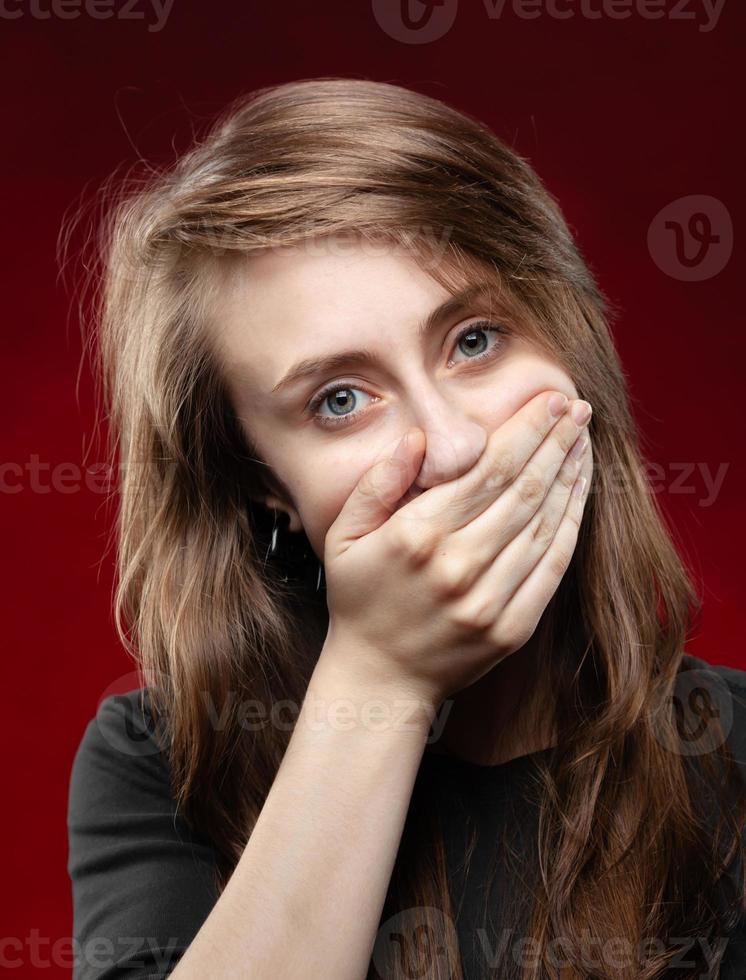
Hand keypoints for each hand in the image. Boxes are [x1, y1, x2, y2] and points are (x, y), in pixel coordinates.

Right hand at [319, 390, 592, 707]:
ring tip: (583, 441)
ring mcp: (489, 599)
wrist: (379, 678)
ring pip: (545, 522)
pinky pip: (552, 566)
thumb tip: (417, 439)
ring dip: (571, 476)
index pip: (489, 468)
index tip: (551, 401)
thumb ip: (378, 483)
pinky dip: (571, 524)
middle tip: (579, 409)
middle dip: (557, 441)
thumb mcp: (346, 536)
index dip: (527, 430)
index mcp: (418, 535)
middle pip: (525, 488)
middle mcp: (458, 564)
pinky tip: (580, 493)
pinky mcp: (512, 628)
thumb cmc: (360, 598)